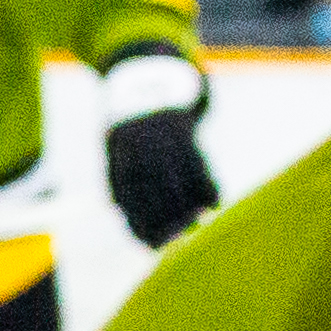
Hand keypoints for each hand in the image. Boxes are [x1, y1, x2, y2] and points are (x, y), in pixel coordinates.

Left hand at [99, 57, 219, 248]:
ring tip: (199, 223)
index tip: (154, 246)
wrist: (145, 84)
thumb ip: (120, 188)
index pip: (132, 204)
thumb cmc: (130, 133)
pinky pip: (200, 167)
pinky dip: (209, 188)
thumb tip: (132, 226)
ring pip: (182, 184)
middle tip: (180, 238)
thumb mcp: (116, 156)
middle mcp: (142, 152)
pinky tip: (215, 204)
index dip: (143, 228)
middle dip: (170, 222)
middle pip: (158, 197)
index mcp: (121, 161)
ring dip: (193, 208)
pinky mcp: (186, 133)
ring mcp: (165, 141)